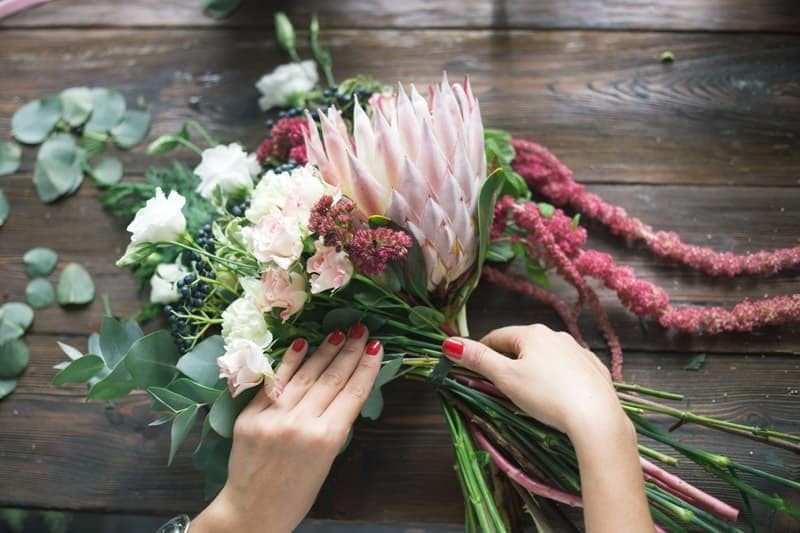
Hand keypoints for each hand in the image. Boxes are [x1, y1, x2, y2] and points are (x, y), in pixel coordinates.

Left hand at [193, 323, 383, 532]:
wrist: (252, 511)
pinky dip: (289, 362)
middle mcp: (301, 423)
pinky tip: (302, 343)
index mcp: (327, 439)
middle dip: (350, 352)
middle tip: (361, 329)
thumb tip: (342, 389)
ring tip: (339, 332)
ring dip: (325, 351)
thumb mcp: (327, 461)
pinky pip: (275, 383)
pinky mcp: (250, 416)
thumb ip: (333, 426)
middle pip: (332, 379)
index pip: (353, 394)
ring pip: (305, 376)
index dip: (367, 368)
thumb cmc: (297, 493)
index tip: (377, 347)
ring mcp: (274, 417)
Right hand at [442, 324, 653, 531]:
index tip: (473, 367)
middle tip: (499, 384)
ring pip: (546, 357)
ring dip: (533, 368)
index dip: (481, 350)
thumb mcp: (506, 378)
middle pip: (522, 346)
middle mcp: (557, 336)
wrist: (596, 417)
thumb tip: (450, 343)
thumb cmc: (546, 395)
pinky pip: (568, 369)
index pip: (497, 337)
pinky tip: (556, 394)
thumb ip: (478, 359)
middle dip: (508, 361)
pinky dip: (557, 378)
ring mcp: (579, 352)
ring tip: (527, 392)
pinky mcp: (594, 370)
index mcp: (533, 333)